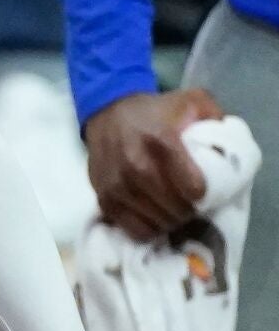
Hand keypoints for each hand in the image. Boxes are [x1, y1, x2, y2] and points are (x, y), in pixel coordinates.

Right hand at [83, 89, 222, 241]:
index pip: (194, 189)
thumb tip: (227, 148)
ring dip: (171, 220)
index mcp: (161, 142)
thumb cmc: (154, 111)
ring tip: (173, 210)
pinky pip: (133, 228)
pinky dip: (149, 229)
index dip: (204, 193)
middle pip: (176, 209)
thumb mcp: (190, 101)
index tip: (202, 189)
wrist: (107, 111)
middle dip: (189, 210)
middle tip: (190, 203)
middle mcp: (136, 166)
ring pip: (157, 221)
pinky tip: (154, 216)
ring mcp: (117, 185)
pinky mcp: (104, 197)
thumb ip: (215, 118)